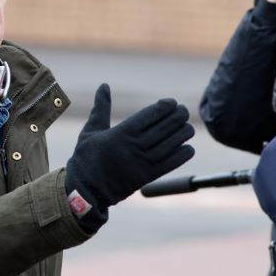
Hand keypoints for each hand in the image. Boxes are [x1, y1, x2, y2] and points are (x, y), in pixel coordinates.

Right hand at [66, 84, 194, 212]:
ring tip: (188, 126)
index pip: (148, 116)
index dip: (163, 108)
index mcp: (120, 134)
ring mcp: (142, 163)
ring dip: (182, 134)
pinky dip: (181, 155)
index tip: (171, 102)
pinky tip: (188, 147)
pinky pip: (170, 164)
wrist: (86, 190)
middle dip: (177, 117)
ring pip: (169, 145)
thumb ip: (101, 108)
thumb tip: (104, 86)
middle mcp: (133, 147)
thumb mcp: (91, 130)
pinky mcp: (147, 177)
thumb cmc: (87, 157)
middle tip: (183, 110)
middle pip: (162, 129)